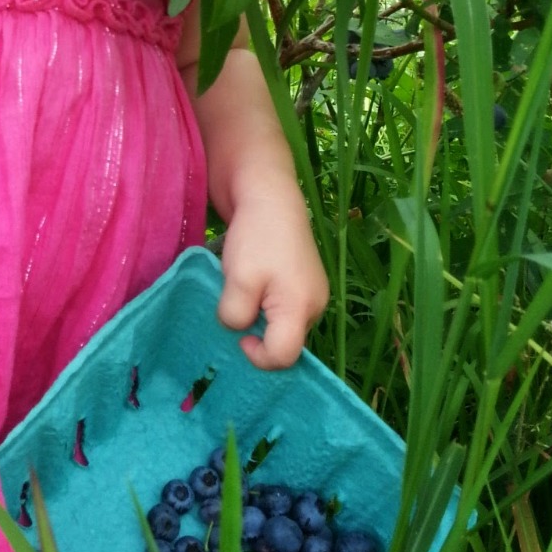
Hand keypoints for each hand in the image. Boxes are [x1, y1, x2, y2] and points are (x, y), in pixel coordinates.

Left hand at [216, 179, 328, 369]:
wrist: (269, 193)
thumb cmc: (255, 238)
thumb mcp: (238, 280)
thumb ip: (235, 315)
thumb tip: (238, 328)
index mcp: (302, 309)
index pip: (283, 357)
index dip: (257, 356)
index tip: (238, 334)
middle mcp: (316, 306)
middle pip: (285, 342)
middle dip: (258, 334)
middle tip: (235, 308)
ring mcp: (313, 292)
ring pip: (283, 324)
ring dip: (259, 316)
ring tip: (242, 289)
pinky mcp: (304, 280)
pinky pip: (284, 307)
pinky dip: (265, 302)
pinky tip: (251, 282)